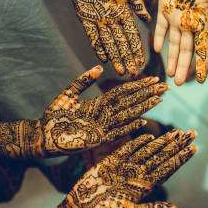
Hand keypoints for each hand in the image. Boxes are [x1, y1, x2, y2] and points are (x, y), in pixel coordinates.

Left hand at [41, 65, 168, 154]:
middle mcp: (105, 115)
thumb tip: (100, 68)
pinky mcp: (96, 139)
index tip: (153, 79)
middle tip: (165, 87)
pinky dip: (128, 126)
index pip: (124, 93)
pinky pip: (116, 132)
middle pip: (130, 102)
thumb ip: (83, 81)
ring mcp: (102, 127)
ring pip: (127, 114)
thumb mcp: (69, 94)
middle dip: (147, 94)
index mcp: (100, 105)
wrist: (42, 135)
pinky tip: (142, 120)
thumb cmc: (54, 116)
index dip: (139, 86)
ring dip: (143, 107)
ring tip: (158, 99)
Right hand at [67, 129, 197, 207]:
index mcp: (146, 186)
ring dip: (162, 141)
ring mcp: (126, 167)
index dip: (181, 158)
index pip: (168, 169)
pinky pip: (128, 149)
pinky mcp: (112, 161)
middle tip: (193, 133)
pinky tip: (150, 135)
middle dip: (178, 145)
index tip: (194, 148)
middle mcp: (139, 175)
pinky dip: (138, 142)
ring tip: (177, 132)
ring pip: (148, 150)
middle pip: (163, 156)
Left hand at [154, 0, 207, 84]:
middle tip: (179, 84)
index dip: (201, 64)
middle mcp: (190, 21)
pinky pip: (161, 26)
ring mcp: (176, 15)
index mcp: (204, 20)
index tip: (200, 80)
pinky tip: (157, 50)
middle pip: (186, 49)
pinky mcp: (164, 6)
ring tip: (170, 74)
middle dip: (183, 66)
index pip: (202, 47)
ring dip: (172, 58)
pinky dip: (159, 37)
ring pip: (173, 42)